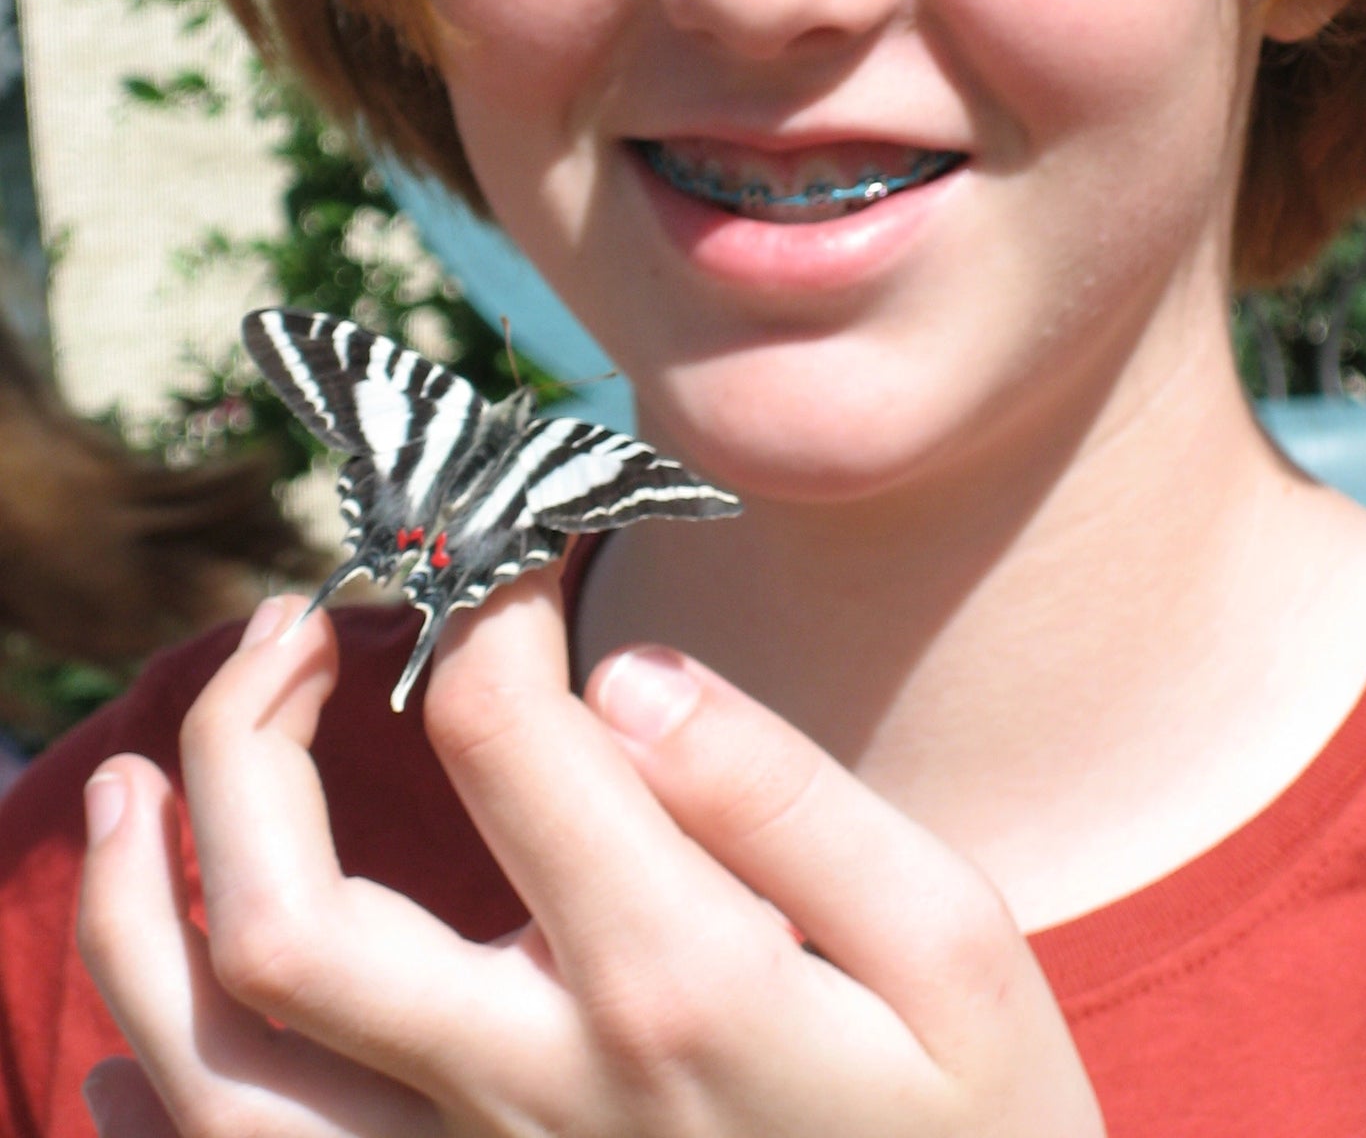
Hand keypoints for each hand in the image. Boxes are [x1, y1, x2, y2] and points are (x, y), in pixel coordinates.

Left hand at [78, 581, 1104, 1136]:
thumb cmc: (981, 1130)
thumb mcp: (953, 948)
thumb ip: (789, 802)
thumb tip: (628, 675)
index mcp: (671, 984)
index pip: (504, 737)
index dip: (487, 602)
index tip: (507, 547)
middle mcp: (532, 1095)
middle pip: (290, 918)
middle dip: (243, 737)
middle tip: (283, 624)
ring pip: (222, 1078)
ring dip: (130, 918)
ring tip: (129, 786)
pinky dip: (153, 1100)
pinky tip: (122, 1034)